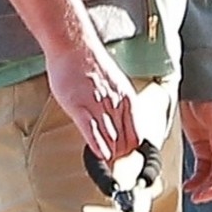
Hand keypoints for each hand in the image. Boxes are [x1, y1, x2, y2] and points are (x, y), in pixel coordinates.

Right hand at [45, 40, 143, 164]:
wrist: (74, 45)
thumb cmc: (90, 62)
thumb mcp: (114, 83)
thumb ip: (117, 104)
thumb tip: (118, 123)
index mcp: (127, 98)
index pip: (136, 133)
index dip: (133, 149)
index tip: (128, 158)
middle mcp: (114, 103)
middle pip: (124, 139)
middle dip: (121, 155)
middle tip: (116, 167)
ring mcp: (96, 104)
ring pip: (109, 137)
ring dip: (110, 154)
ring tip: (108, 167)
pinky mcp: (77, 105)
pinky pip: (90, 130)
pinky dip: (96, 145)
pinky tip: (98, 155)